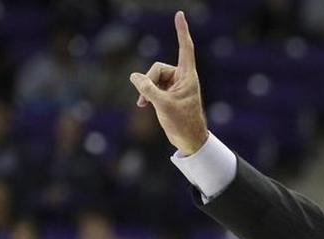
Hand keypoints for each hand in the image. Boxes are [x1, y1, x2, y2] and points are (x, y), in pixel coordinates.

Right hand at [130, 11, 208, 154]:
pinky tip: (143, 105)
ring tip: (144, 104)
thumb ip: (147, 89)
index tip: (180, 14)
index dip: (181, 31)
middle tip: (145, 99)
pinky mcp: (169, 94)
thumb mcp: (163, 105)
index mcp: (187, 76)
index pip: (185, 48)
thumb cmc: (183, 123)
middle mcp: (182, 78)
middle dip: (148, 81)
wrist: (190, 140)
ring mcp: (175, 86)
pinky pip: (153, 86)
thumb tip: (134, 76)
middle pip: (158, 68)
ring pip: (153, 77)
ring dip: (146, 89)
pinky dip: (146, 94)